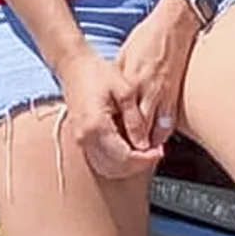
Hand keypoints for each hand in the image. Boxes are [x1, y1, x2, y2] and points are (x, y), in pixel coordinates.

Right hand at [59, 50, 166, 180]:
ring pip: (107, 168)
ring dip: (128, 165)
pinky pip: (100, 160)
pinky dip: (118, 161)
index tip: (159, 152)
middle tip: (155, 153)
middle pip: (115, 167)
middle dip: (138, 164)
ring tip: (146, 152)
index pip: (124, 156)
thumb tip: (144, 144)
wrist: (74, 67)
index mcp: (95, 126)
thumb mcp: (125, 91)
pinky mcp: (81, 139)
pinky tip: (131, 149)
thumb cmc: (98, 73)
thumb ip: (135, 120)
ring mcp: (80, 140)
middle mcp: (84, 138)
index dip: (145, 159)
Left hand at [114, 0, 198, 152]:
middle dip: (130, 147)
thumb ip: (119, 79)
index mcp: (129, 81)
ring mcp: (162, 93)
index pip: (119, 115)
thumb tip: (111, 95)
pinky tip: (156, 142)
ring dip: (146, 145)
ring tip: (140, 157)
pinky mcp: (175, 93)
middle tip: (124, 160)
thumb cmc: (148, 38)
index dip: (114, 134)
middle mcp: (144, 90)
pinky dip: (162, 134)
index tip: (109, 145)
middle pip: (136, 128)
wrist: (174, 25)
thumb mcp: (124, 56)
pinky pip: (168, 120)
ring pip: (153, 129)